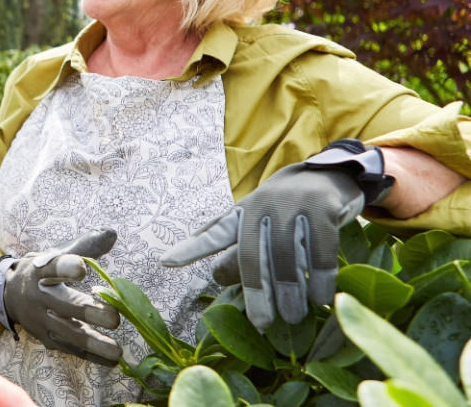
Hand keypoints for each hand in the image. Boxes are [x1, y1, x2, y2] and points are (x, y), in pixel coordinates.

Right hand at [0, 228, 120, 365]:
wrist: (6, 294)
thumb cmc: (41, 272)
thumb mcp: (55, 253)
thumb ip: (84, 246)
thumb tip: (111, 233)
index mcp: (40, 270)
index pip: (52, 267)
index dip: (66, 267)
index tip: (82, 269)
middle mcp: (38, 296)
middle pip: (63, 305)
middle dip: (89, 312)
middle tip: (114, 318)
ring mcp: (40, 320)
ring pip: (67, 332)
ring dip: (93, 342)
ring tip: (117, 351)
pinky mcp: (45, 338)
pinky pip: (69, 349)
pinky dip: (90, 355)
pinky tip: (111, 360)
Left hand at [161, 139, 394, 328]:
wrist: (329, 173)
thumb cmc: (284, 203)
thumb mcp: (253, 212)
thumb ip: (229, 234)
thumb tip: (205, 263)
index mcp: (242, 211)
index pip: (214, 232)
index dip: (191, 247)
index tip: (166, 262)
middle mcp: (262, 208)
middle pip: (251, 255)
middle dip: (254, 291)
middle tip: (260, 322)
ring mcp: (292, 207)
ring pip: (285, 256)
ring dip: (288, 291)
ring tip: (290, 318)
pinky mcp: (322, 210)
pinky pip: (319, 251)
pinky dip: (318, 278)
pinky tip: (318, 299)